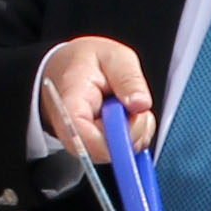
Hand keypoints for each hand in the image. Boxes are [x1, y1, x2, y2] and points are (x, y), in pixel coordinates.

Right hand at [39, 36, 156, 160]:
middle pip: (109, 151)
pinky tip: (126, 114)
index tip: (133, 113)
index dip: (118, 137)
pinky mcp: (97, 150)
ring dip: (136, 129)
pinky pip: (127, 151)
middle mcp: (73, 134)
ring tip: (124, 103)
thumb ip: (128, 78)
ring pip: (122, 153)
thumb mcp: (113, 56)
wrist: (69, 67)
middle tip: (129, 99)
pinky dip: (137, 133)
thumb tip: (141, 104)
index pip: (89, 141)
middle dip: (133, 127)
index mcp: (70, 107)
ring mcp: (84, 145)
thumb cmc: (87, 62)